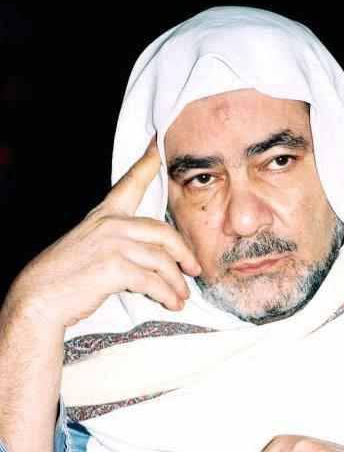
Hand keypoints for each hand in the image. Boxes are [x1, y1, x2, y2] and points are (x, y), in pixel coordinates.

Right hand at [6, 137, 201, 329]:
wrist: (40, 296)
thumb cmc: (65, 275)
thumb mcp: (88, 245)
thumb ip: (116, 241)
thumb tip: (148, 256)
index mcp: (104, 215)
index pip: (130, 184)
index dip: (148, 165)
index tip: (159, 148)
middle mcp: (111, 224)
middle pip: (164, 233)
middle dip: (184, 253)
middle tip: (194, 268)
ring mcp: (114, 245)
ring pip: (162, 261)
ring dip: (176, 282)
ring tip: (181, 296)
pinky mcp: (115, 268)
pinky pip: (153, 282)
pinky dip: (167, 295)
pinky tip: (171, 303)